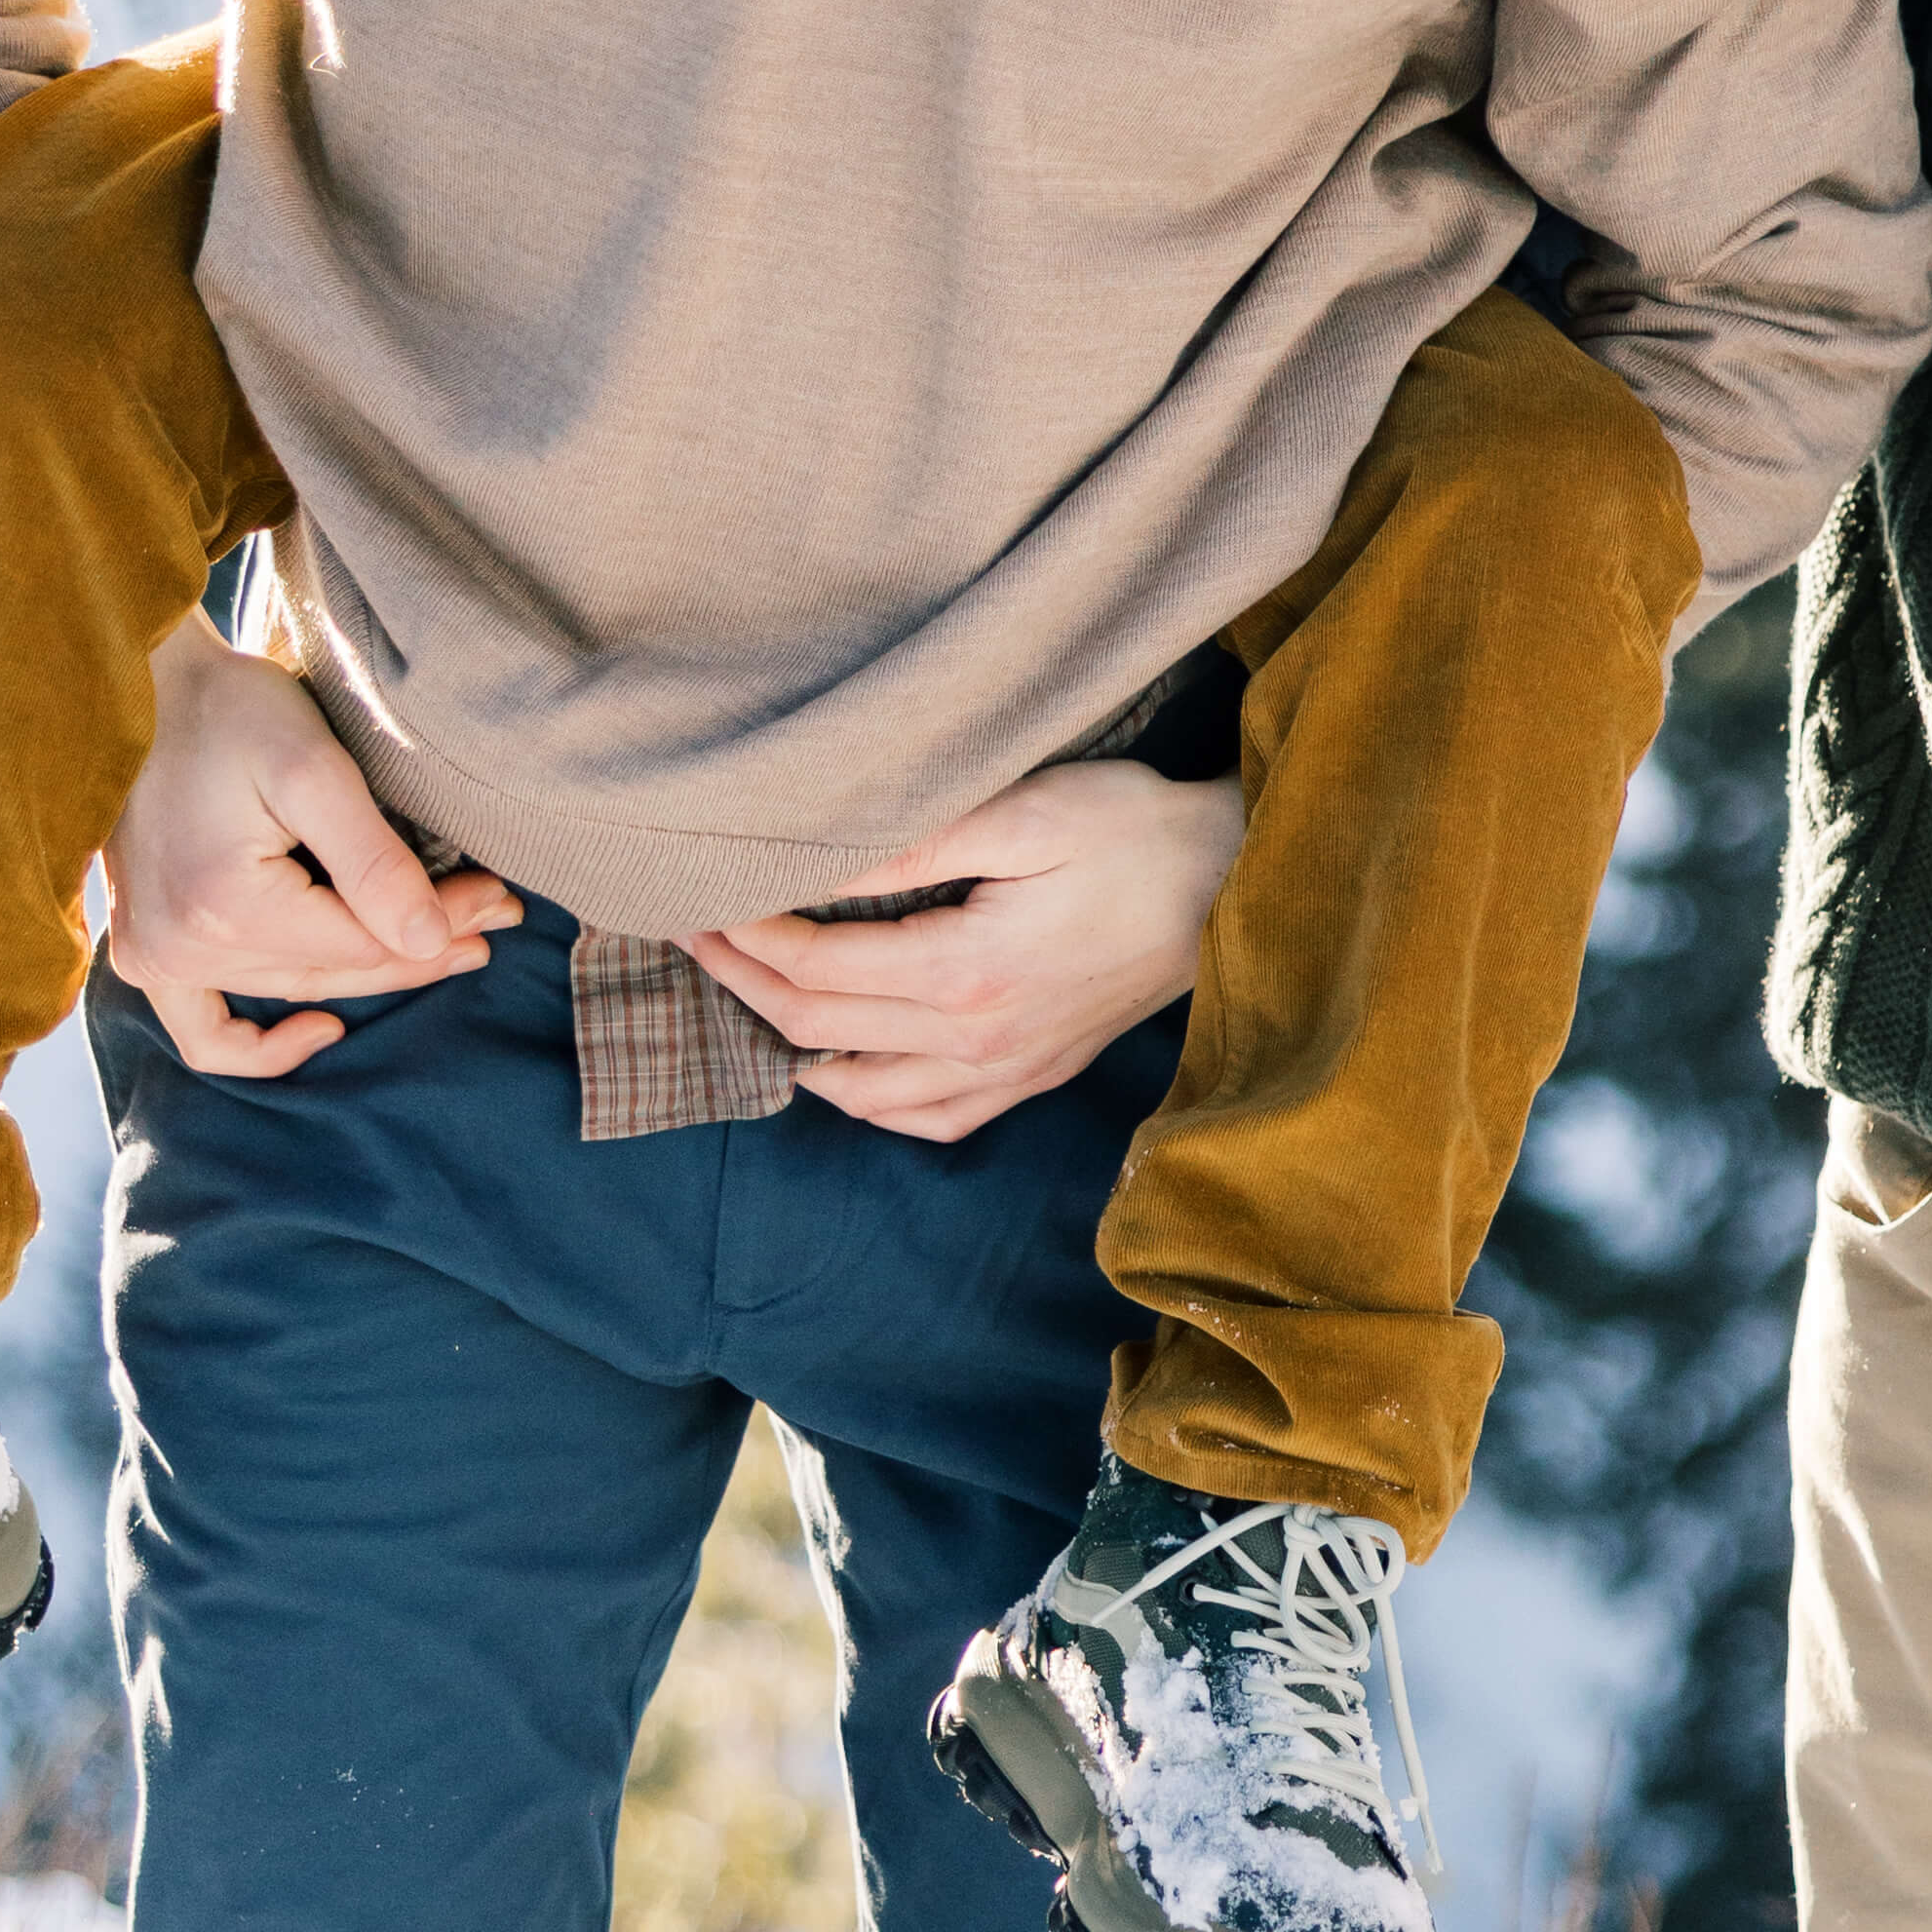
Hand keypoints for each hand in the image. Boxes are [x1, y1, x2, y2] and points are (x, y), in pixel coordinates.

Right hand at [97, 615, 517, 1073]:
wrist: (140, 687)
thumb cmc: (227, 711)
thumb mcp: (314, 769)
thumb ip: (373, 862)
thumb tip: (431, 942)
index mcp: (228, 909)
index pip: (367, 945)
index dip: (441, 926)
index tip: (499, 896)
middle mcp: (183, 951)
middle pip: (335, 973)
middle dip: (419, 948)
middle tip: (492, 917)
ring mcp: (154, 959)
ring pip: (290, 988)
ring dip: (365, 973)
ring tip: (439, 942)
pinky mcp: (143, 953)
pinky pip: (206, 1032)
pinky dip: (261, 1044)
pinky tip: (322, 1028)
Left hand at [694, 761, 1241, 1142]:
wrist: (1237, 885)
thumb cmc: (1134, 834)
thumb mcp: (1024, 813)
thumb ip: (909, 844)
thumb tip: (809, 860)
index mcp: (963, 975)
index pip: (813, 967)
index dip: (743, 935)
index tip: (701, 896)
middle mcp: (976, 1042)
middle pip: (817, 1026)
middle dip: (742, 978)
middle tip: (694, 930)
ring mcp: (1007, 1072)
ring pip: (861, 1092)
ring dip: (790, 1044)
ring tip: (749, 990)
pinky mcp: (1034, 1076)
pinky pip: (929, 1119)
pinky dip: (868, 1101)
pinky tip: (841, 1068)